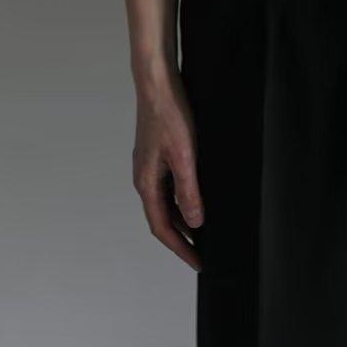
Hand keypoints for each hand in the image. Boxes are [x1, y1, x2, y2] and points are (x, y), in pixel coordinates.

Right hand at [132, 74, 203, 269]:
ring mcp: (149, 165)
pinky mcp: (156, 153)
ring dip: (181, 218)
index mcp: (146, 183)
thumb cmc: (169, 115)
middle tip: (202, 252)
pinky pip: (167, 186)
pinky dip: (180, 198)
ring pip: (164, 202)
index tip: (198, 263)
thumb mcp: (184, 156)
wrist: (157, 83)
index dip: (181, 249)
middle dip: (181, 238)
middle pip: (161, 218)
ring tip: (202, 230)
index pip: (162, 228)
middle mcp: (144, 178)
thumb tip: (195, 223)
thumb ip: (189, 191)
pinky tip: (195, 196)